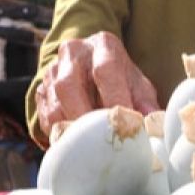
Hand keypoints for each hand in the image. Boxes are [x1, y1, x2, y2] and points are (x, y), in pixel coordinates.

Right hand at [35, 31, 159, 142]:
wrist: (91, 68)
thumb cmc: (120, 79)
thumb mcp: (138, 85)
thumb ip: (146, 104)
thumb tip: (153, 125)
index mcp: (103, 45)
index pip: (105, 69)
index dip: (115, 97)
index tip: (126, 123)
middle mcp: (73, 53)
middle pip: (69, 86)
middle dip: (85, 118)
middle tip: (102, 142)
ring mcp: (53, 71)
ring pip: (54, 105)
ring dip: (71, 130)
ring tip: (89, 149)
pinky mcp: (41, 91)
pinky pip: (45, 117)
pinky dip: (60, 134)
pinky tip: (75, 145)